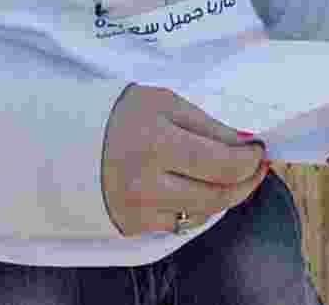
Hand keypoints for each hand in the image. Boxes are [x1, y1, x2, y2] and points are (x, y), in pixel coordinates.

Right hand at [101, 84, 267, 236]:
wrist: (68, 140)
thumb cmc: (121, 114)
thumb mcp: (164, 103)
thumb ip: (206, 125)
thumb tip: (245, 145)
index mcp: (156, 142)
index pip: (221, 162)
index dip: (249, 159)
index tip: (260, 149)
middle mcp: (148, 182)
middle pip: (218, 193)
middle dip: (247, 180)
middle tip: (258, 166)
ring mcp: (140, 209)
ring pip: (204, 212)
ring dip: (226, 194)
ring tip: (232, 173)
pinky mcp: (135, 226)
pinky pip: (181, 221)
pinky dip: (196, 204)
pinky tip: (197, 185)